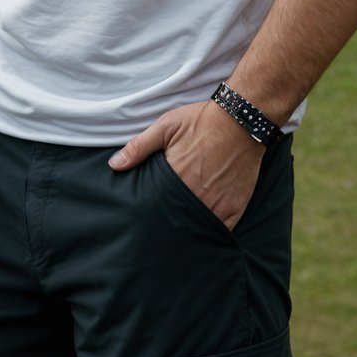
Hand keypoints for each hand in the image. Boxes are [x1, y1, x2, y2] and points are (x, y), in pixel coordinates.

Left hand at [109, 99, 264, 229]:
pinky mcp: (235, 207)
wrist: (241, 119)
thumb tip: (114, 165)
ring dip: (188, 230)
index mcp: (176, 179)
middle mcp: (196, 196)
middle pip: (176, 221)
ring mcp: (217, 204)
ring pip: (197, 228)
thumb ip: (139, 147)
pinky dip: (211, 233)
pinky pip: (221, 230)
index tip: (144, 218)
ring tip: (177, 236)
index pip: (156, 207)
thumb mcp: (166, 126)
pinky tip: (202, 234)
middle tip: (158, 232)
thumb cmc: (201, 121)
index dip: (149, 213)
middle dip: (167, 225)